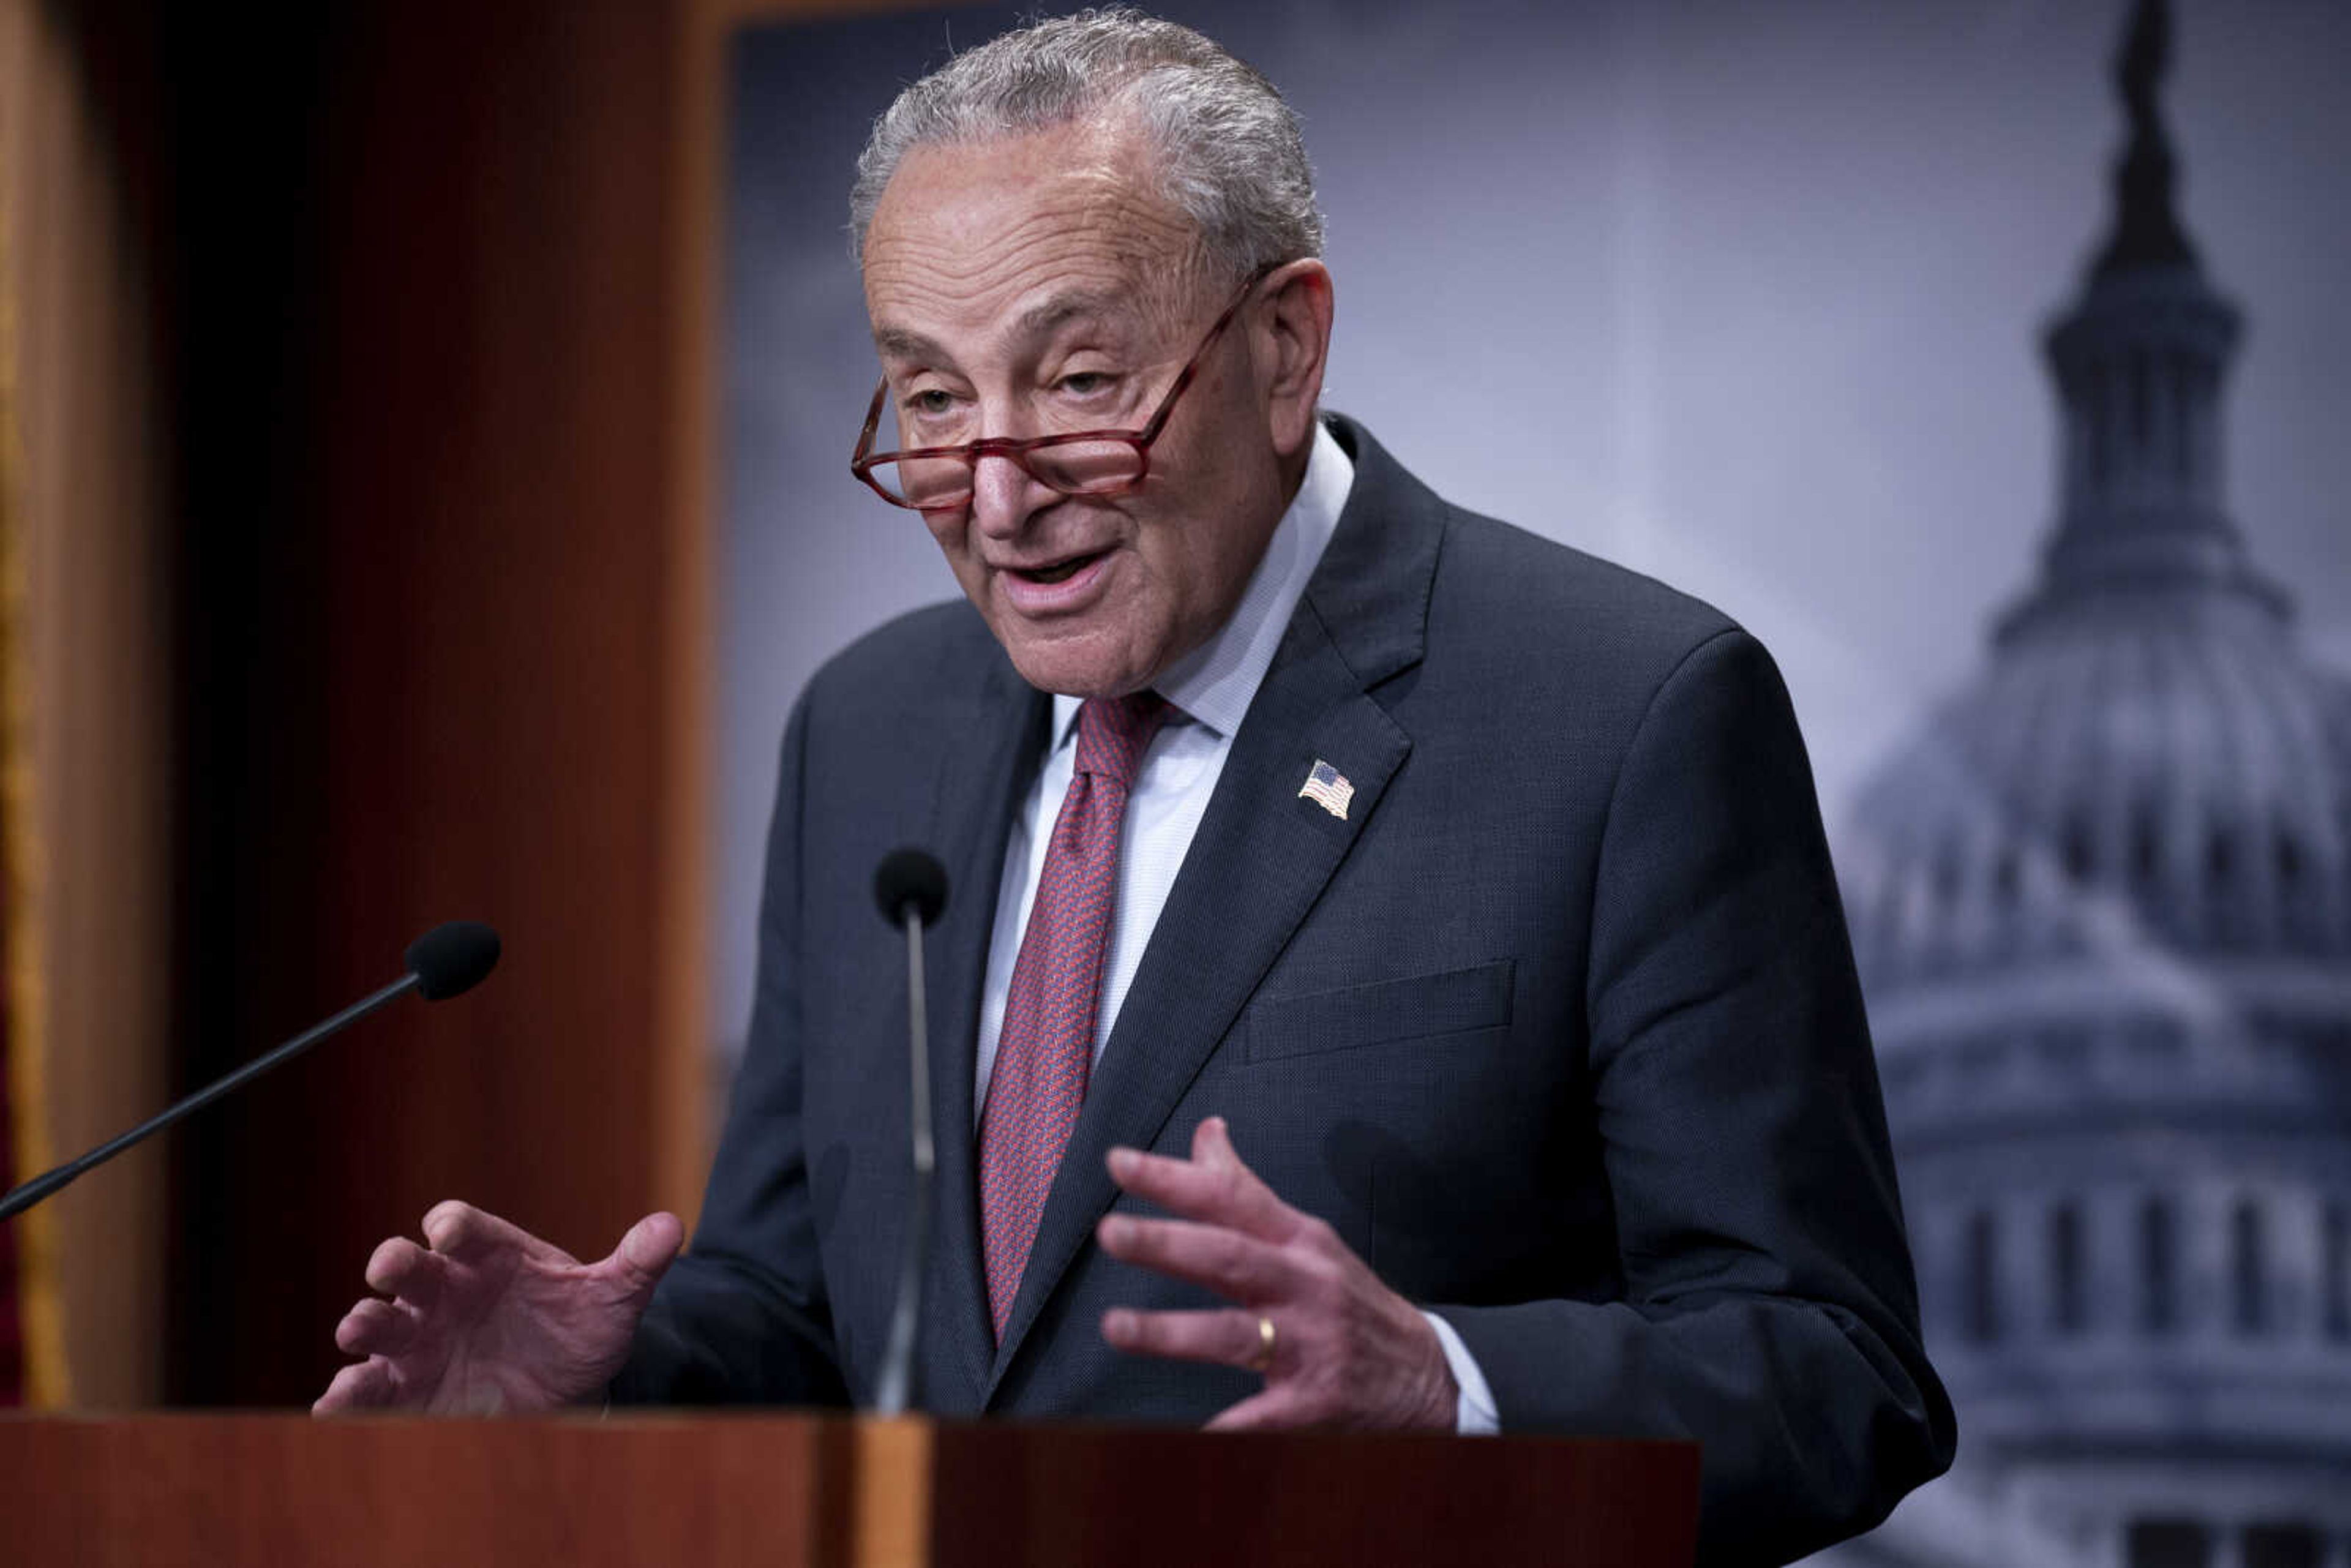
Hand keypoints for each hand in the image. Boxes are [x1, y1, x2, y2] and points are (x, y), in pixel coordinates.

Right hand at [313, 1201, 681, 1415]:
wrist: (568, 1387)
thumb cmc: (579, 1329)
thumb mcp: (613, 1300)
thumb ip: (636, 1264)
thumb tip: (672, 1228)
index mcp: (488, 1255)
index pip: (460, 1225)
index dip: (452, 1225)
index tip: (450, 1232)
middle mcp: (445, 1290)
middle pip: (407, 1265)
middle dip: (394, 1264)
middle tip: (389, 1270)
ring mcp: (420, 1338)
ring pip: (378, 1323)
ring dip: (364, 1323)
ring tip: (357, 1330)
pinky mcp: (407, 1387)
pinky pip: (368, 1388)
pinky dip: (347, 1395)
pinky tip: (335, 1404)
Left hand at [1095, 1116, 1456, 1430]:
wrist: (1428, 1376)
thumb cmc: (1348, 1299)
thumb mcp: (1306, 1238)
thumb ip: (1247, 1191)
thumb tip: (1206, 1131)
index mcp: (1298, 1240)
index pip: (1231, 1197)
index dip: (1174, 1178)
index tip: (1119, 1161)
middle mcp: (1304, 1285)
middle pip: (1229, 1257)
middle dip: (1168, 1243)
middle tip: (1110, 1232)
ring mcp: (1311, 1344)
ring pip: (1235, 1333)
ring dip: (1172, 1331)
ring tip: (1115, 1326)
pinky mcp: (1316, 1401)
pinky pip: (1261, 1417)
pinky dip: (1226, 1427)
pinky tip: (1187, 1434)